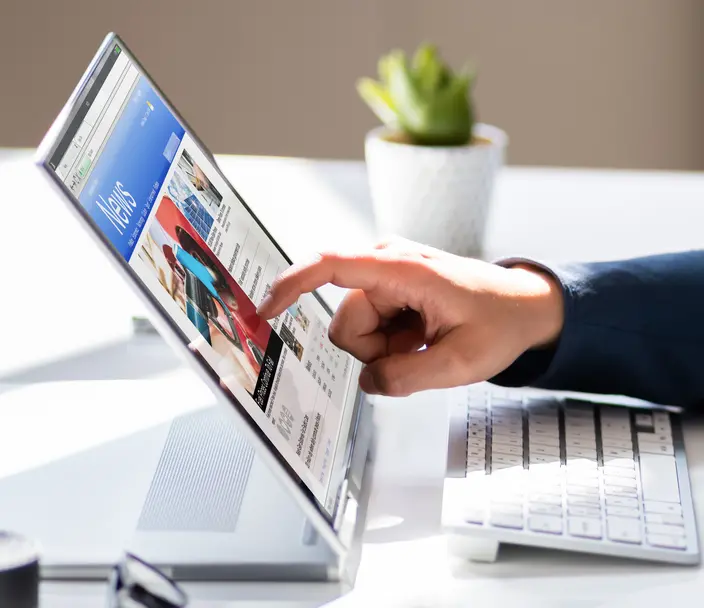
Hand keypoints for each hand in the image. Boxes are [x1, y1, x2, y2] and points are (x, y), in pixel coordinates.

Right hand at [257, 239, 563, 396]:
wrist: (522, 307)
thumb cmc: (499, 323)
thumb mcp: (461, 363)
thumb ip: (406, 377)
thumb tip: (367, 382)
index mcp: (402, 269)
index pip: (331, 266)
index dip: (291, 286)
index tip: (264, 309)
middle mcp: (386, 263)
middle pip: (345, 325)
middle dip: (373, 352)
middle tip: (417, 352)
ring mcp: (386, 275)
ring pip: (354, 331)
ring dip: (384, 349)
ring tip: (422, 342)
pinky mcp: (388, 288)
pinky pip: (369, 328)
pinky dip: (390, 343)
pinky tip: (419, 336)